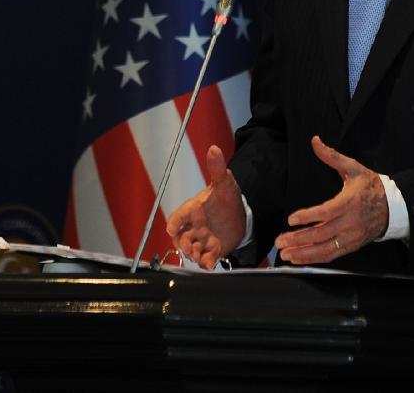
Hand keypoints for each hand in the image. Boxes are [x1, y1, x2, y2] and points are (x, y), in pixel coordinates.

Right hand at [166, 145, 245, 269]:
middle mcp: (194, 226)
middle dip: (182, 243)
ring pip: (191, 250)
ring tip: (197, 257)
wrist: (241, 213)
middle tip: (188, 246)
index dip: (174, 223)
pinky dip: (206, 262)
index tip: (172, 228)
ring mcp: (202, 239)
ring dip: (192, 254)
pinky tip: (210, 264)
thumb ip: (217, 168)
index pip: (178, 216)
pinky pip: (206, 258)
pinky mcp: (212, 250)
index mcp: (193, 209)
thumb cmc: (226, 197)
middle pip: (180, 237)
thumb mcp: (224, 183)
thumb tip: (214, 148)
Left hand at [274, 136, 388, 264]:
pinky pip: (332, 255)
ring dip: (304, 254)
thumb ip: (331, 156)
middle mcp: (350, 222)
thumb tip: (315, 141)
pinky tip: (300, 258)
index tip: (291, 219)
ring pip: (325, 249)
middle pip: (322, 234)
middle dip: (299, 239)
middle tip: (280, 241)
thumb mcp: (353, 167)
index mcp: (350, 202)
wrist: (393, 207)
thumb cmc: (371, 186)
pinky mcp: (351, 246)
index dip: (309, 217)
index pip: (327, 212)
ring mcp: (351, 237)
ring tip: (286, 254)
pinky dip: (315, 259)